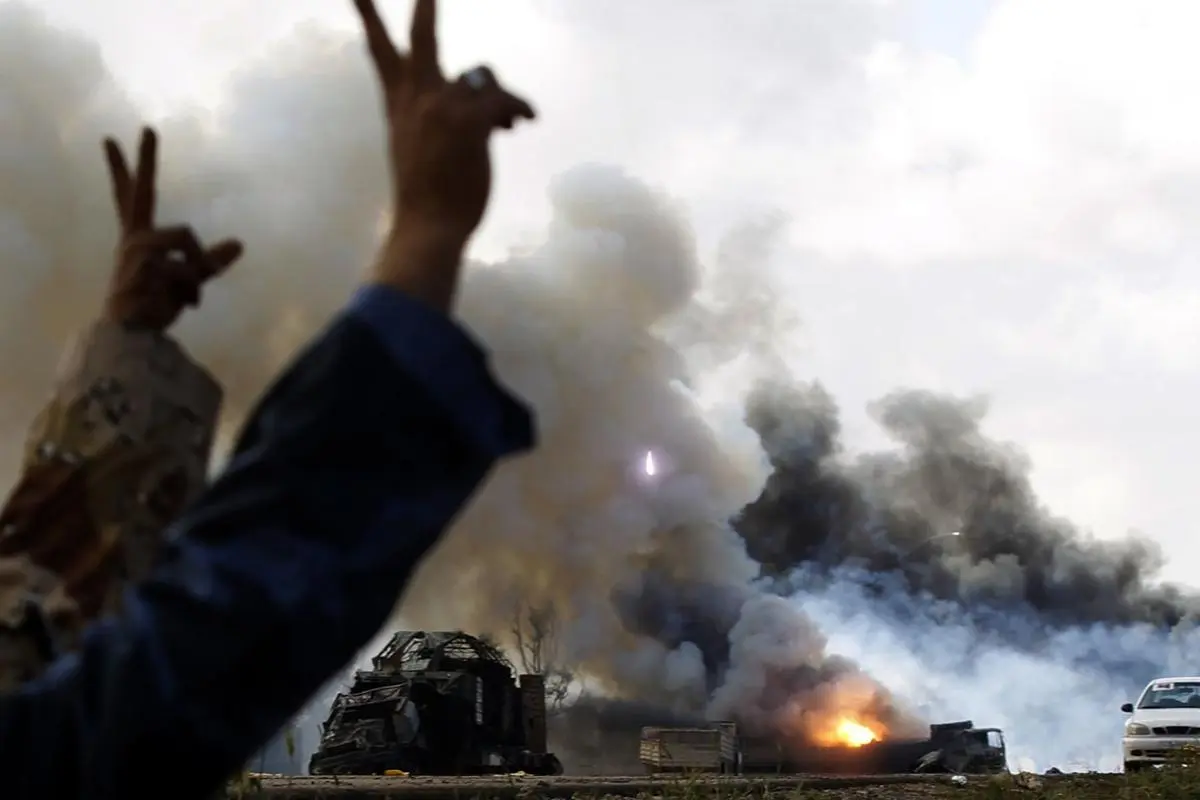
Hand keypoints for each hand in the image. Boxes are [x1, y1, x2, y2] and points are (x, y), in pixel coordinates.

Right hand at [101, 128, 243, 330]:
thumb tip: (240, 242)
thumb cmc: (154, 308)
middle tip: (148, 127)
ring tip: (184, 299)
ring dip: (195, 273)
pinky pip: (189, 270)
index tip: (111, 140)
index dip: (122, 170)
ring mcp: (138, 250)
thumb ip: (209, 261)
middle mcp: (134, 238)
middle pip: (142, 192)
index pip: (128, 197)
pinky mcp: (146, 263)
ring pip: (188, 242)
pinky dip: (192, 291)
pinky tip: (176, 306)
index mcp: (138, 238)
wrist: (132, 338)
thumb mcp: (188, 281)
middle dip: (144, 160)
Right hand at [353, 0, 535, 309]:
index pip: (381, 54)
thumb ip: (435, 121)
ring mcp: (441, 109)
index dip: (369, 19)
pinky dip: (519, 110)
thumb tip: (483, 109)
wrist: (428, 229)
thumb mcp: (418, 152)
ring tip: (512, 123)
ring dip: (502, 97)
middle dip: (426, 7)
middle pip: (422, 39)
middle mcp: (416, 100)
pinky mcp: (469, 122)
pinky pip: (504, 100)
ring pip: (483, 76)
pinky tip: (525, 124)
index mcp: (398, 108)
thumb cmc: (427, 202)